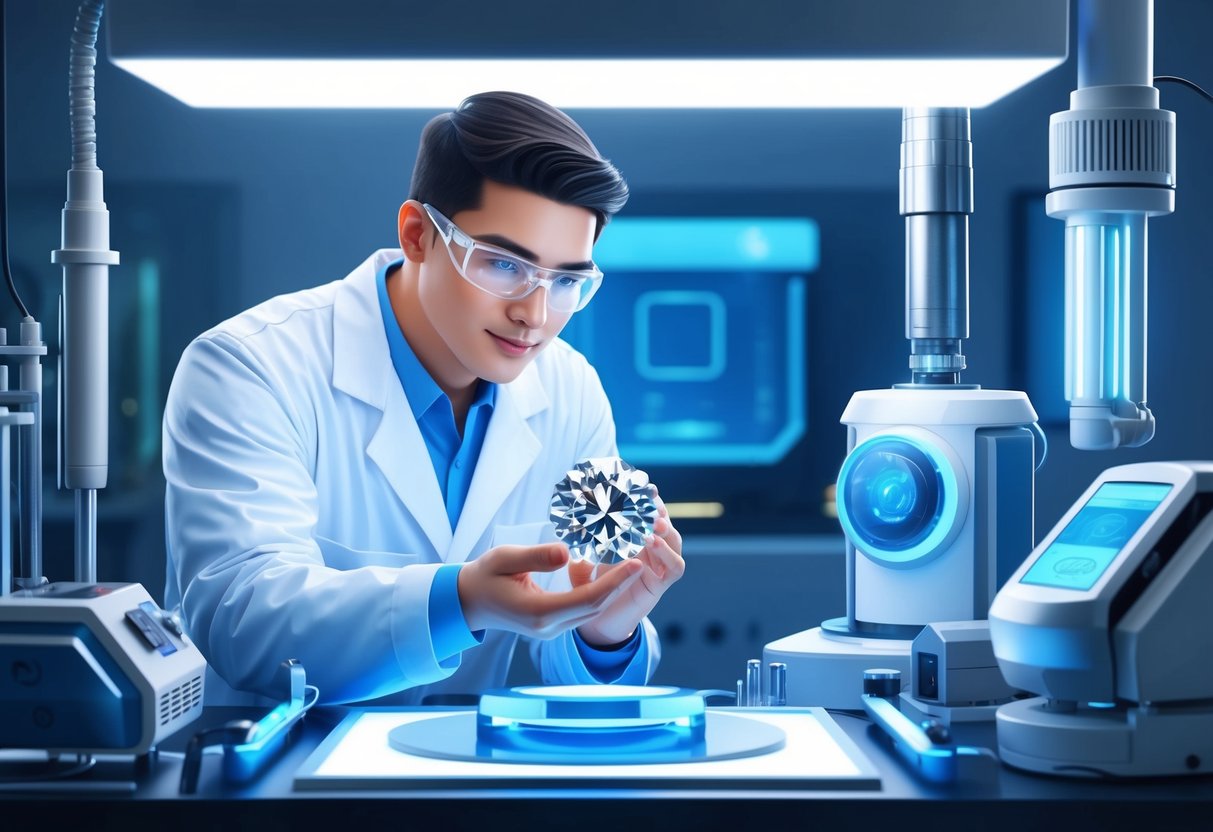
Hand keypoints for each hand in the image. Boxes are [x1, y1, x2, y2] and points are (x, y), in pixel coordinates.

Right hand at [457, 542, 643, 639]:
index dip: (616, 581)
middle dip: (622, 583)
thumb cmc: (484, 576)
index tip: (636, 562)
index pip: (589, 599)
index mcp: (539, 614)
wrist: (468, 602)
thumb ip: (536, 556)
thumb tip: (568, 553)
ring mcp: (552, 630)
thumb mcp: (504, 558)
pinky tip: (611, 573)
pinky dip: (602, 592)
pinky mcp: (553, 625)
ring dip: (615, 588)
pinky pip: (584, 610)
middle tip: (642, 557)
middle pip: (597, 607)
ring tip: (633, 561)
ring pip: (593, 610)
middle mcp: (549, 628)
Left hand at [571, 493, 684, 646]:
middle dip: (658, 508)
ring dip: (666, 528)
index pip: (644, 513)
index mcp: (633, 539)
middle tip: (650, 496)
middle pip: (663, 522)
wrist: (596, 623)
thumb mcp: (580, 562)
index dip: (643, 499)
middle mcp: (650, 550)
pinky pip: (676, 568)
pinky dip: (668, 554)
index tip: (638, 484)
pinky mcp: (662, 585)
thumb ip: (578, 547)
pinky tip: (652, 542)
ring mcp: (659, 567)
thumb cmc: (588, 588)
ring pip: (675, 541)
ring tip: (652, 520)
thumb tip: (572, 528)